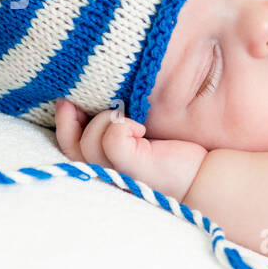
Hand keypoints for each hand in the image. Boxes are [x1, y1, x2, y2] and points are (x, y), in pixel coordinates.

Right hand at [54, 98, 206, 201]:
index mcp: (103, 166)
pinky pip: (112, 140)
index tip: (71, 98)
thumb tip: (96, 93)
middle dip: (76, 117)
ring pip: (91, 141)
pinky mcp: (136, 168)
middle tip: (93, 99)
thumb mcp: (136, 133)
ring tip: (132, 119)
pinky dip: (122, 126)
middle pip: (73, 144)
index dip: (64, 121)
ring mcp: (119, 174)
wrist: (203, 175)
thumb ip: (114, 122)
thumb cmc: (170, 153)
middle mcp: (106, 175)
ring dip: (105, 119)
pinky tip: (142, 128)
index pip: (69, 146)